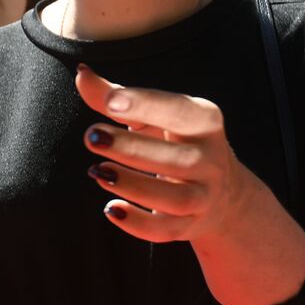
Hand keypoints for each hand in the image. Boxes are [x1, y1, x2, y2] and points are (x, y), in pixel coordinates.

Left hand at [76, 64, 304, 304]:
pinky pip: (167, 230)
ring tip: (98, 171)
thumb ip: (117, 96)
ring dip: (134, 185)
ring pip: (175, 197)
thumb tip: (81, 74)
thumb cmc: (175, 141)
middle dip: (132, 148)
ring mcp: (204, 196)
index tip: (111, 102)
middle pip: (176, 159)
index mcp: (205, 122)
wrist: (223, 195)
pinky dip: (139, 223)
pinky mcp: (190, 225)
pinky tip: (111, 209)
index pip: (181, 111)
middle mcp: (211, 160)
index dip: (147, 105)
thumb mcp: (154, 116)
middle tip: (92, 137)